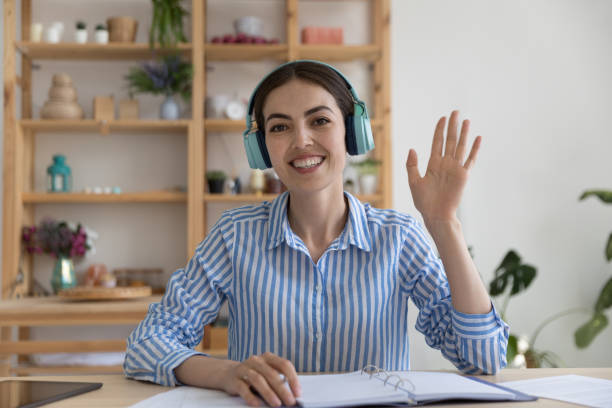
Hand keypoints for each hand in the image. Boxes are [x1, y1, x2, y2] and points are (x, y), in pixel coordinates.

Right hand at [223, 352, 300, 406]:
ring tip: (277, 404)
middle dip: (283, 389)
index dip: (293, 379)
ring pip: (258, 379)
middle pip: (272, 374)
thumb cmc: (254, 375)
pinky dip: (251, 397)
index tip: (298, 393)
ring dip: (269, 393)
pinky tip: (257, 404)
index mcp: (268, 357)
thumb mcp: (267, 374)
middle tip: (290, 402)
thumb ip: (279, 381)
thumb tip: (293, 396)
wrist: (228, 374)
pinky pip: (243, 388)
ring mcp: (244, 369)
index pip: (284, 365)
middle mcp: (256, 361)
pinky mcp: (234, 379)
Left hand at [406, 110, 480, 224]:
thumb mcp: (413, 182)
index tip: (442, 118)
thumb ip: (412, 165)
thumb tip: (412, 149)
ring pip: (460, 147)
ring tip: (466, 120)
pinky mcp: (463, 175)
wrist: (435, 214)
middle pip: (449, 140)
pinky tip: (477, 138)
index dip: (439, 130)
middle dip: (452, 126)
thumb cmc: (424, 201)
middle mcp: (445, 164)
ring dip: (463, 134)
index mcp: (433, 164)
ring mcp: (455, 168)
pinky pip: (470, 160)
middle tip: (455, 112)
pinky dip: (474, 149)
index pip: (437, 142)